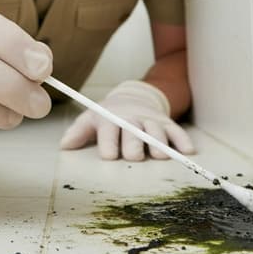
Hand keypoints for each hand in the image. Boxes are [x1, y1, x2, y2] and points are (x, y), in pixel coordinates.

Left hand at [60, 80, 195, 160]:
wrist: (134, 97)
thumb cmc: (109, 115)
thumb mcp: (91, 119)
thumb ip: (78, 132)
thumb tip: (64, 146)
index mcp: (111, 119)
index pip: (109, 131)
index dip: (109, 143)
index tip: (109, 156)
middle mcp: (132, 119)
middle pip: (134, 132)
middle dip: (134, 144)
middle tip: (134, 156)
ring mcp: (151, 120)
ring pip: (157, 131)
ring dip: (159, 143)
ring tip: (160, 156)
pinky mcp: (167, 123)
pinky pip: (177, 131)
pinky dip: (183, 140)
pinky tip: (188, 151)